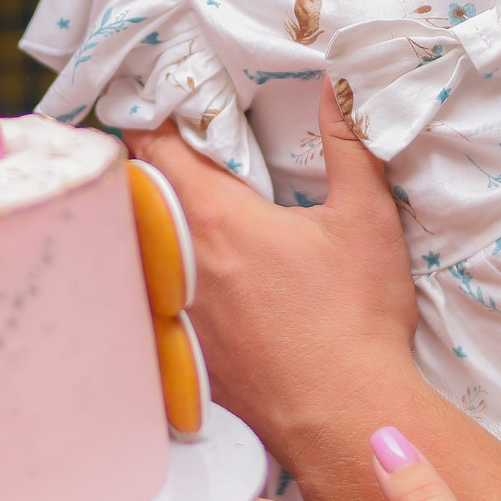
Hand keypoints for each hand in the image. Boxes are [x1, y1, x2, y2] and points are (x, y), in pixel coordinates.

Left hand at [124, 81, 418, 447]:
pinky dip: (151, 283)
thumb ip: (349, 144)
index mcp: (213, 217)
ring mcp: (171, 313)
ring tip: (162, 211)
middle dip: (144, 168)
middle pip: (135, 195)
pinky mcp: (179, 355)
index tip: (159, 101)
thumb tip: (338, 84)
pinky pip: (146, 304)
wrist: (345, 416)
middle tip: (159, 148)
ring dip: (143, 226)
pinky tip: (176, 285)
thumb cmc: (356, 319)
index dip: (153, 116)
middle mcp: (177, 261)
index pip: (156, 145)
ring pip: (134, 251)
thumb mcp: (366, 219)